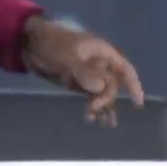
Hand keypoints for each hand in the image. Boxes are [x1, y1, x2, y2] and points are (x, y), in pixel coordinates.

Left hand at [19, 18, 146, 125]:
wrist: (29, 43)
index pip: (125, 70)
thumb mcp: (68, 55)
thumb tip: (100, 88)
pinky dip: (92, 108)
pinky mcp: (77, 84)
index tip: (137, 104)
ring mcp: (88, 75)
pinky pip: (90, 97)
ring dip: (103, 107)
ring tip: (102, 123)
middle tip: (93, 107)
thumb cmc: (52, 43)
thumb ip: (85, 72)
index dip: (133, 86)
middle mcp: (100, 65)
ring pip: (102, 94)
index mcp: (103, 53)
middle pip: (112, 86)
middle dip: (106, 98)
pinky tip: (92, 118)